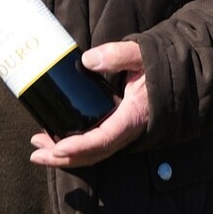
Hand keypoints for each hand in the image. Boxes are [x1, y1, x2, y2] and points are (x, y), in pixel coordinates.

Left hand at [29, 40, 148, 167]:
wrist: (176, 73)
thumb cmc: (158, 64)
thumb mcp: (140, 55)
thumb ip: (117, 55)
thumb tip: (87, 60)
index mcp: (133, 115)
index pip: (105, 138)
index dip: (81, 146)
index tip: (58, 147)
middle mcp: (127, 130)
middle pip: (94, 153)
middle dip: (63, 158)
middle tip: (36, 153)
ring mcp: (122, 131)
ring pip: (92, 153)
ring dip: (65, 156)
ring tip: (38, 149)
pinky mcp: (116, 128)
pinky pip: (95, 144)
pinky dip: (74, 147)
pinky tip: (54, 138)